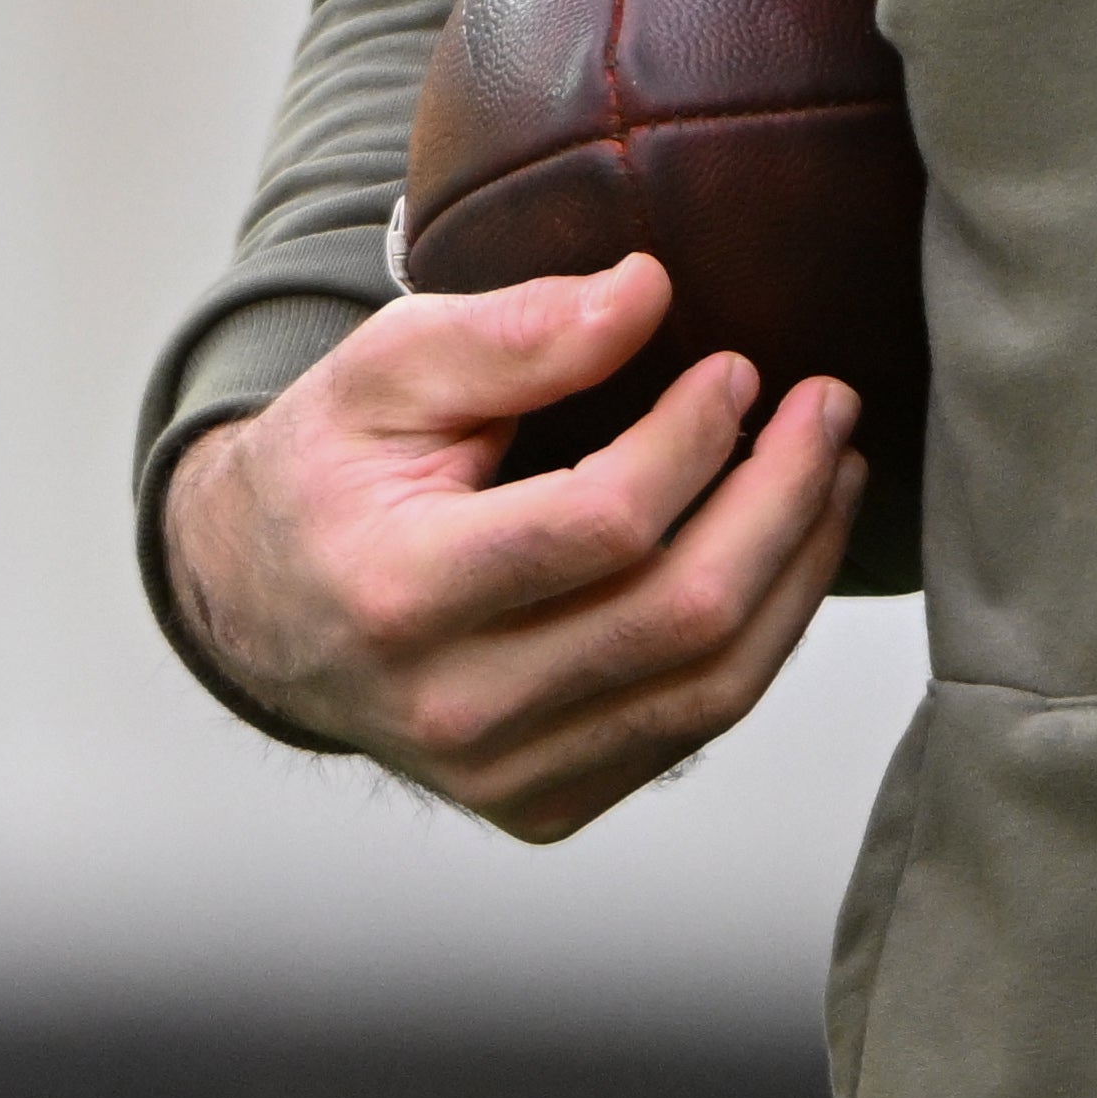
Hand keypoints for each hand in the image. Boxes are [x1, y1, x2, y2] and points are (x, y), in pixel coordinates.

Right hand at [161, 256, 868, 840]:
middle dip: (783, 496)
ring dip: (801, 567)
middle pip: (681, 612)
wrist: (261, 607)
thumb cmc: (332, 468)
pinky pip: (694, 725)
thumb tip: (646, 292)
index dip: (695, 440)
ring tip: (836, 468)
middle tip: (828, 406)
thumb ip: (514, 331)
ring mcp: (502, 776)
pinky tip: (786, 549)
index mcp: (398, 592)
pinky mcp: (545, 805)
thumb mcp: (387, 367)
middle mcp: (451, 708)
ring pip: (713, 685)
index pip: (601, 524)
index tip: (738, 367)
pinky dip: (764, 634)